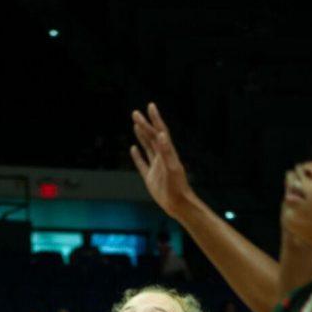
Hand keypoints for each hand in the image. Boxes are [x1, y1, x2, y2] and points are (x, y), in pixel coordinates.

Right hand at [130, 104, 194, 218]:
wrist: (178, 204)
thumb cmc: (177, 187)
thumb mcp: (172, 168)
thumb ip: (166, 151)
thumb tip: (161, 134)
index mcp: (167, 153)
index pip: (160, 132)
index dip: (155, 119)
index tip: (150, 106)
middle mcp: (162, 157)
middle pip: (151, 137)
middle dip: (144, 125)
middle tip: (135, 113)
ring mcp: (156, 167)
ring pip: (147, 147)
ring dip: (142, 136)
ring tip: (136, 125)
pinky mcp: (150, 177)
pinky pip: (142, 164)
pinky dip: (137, 156)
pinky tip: (133, 149)